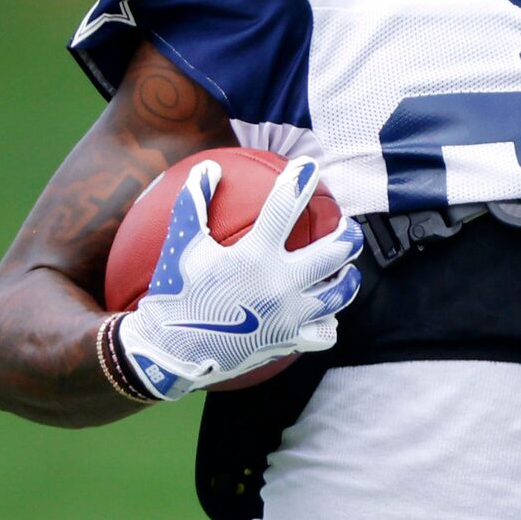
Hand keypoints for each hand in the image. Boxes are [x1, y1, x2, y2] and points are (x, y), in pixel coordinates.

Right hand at [113, 157, 362, 400]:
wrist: (171, 352)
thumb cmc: (175, 294)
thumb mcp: (181, 245)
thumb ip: (195, 202)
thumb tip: (209, 167)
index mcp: (254, 255)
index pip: (285, 207)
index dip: (300, 181)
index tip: (310, 167)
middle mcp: (280, 284)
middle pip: (334, 253)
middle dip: (348, 236)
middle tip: (349, 229)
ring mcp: (289, 315)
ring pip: (339, 294)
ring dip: (348, 279)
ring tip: (347, 271)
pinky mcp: (289, 341)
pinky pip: (324, 332)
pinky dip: (328, 322)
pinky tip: (326, 314)